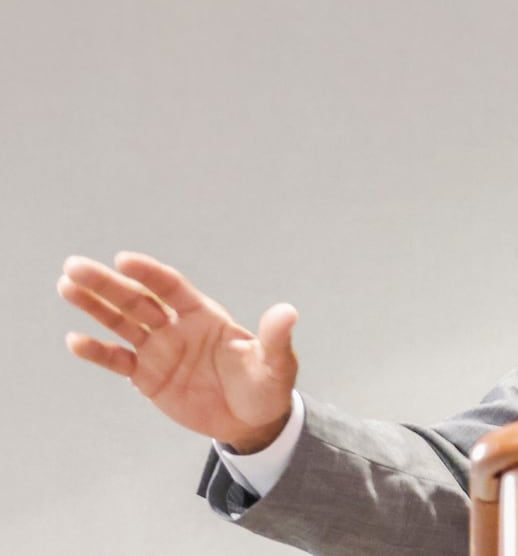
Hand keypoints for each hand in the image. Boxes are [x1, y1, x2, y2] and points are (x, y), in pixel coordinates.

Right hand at [59, 252, 298, 452]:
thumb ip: (275, 338)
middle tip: (74, 266)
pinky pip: (118, 361)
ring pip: (121, 323)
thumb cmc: (266, 386)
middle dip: (107, 284)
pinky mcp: (147, 377)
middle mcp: (176, 327)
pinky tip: (74, 341)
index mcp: (205, 316)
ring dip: (94, 306)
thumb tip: (288, 311)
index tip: (124, 259)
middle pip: (137, 300)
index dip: (149, 273)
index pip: (172, 288)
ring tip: (66, 286)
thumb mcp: (275, 363)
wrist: (251, 421)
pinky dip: (97, 352)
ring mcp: (159, 351)